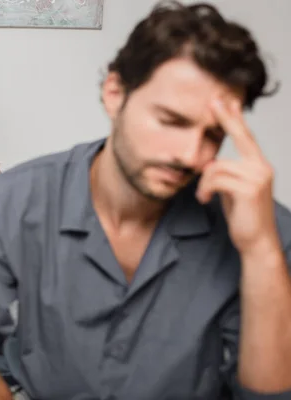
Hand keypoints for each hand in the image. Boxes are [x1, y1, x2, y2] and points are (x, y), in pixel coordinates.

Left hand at [195, 97, 278, 255]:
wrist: (256, 242)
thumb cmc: (243, 217)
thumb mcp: (232, 191)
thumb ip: (224, 174)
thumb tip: (208, 164)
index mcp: (258, 166)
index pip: (246, 137)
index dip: (235, 119)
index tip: (226, 102)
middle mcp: (262, 167)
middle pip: (240, 137)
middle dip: (226, 118)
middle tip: (213, 101)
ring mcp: (257, 177)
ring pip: (216, 166)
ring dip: (204, 182)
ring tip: (204, 196)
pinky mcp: (249, 188)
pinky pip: (216, 179)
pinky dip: (205, 189)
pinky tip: (205, 199)